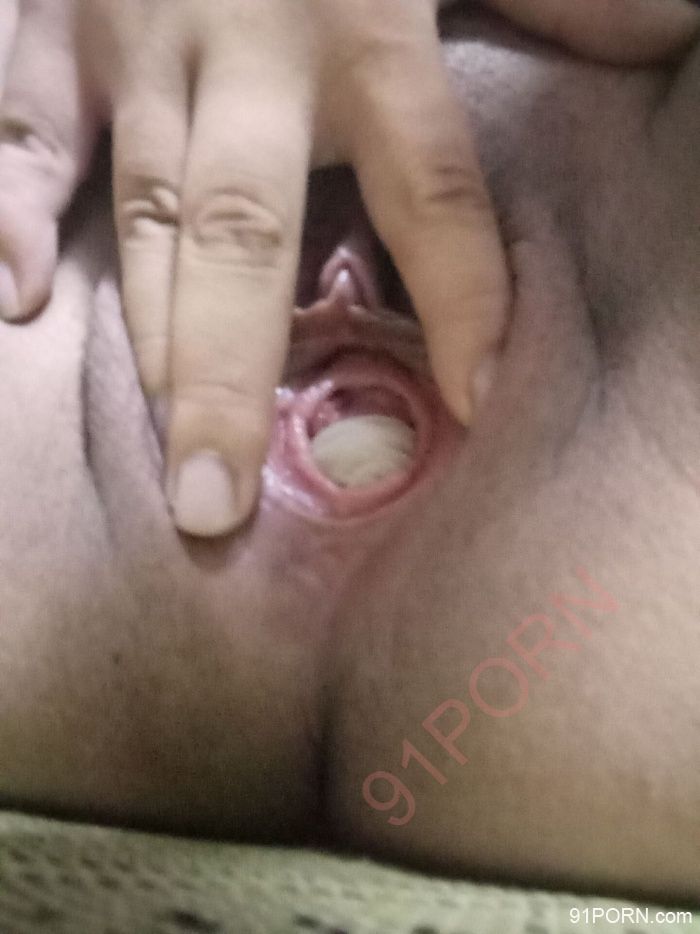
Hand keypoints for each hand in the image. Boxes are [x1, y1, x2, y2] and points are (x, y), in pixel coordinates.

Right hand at [0, 0, 696, 537]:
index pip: (433, 190)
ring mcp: (144, 42)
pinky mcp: (60, 25)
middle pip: (247, 237)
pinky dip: (14, 205)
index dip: (460, 298)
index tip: (475, 407)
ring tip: (162, 454)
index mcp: (370, 29)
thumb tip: (669, 35)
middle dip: (229, 378)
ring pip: (148, 213)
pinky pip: (27, 126)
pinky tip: (14, 293)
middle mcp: (250, 52)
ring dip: (151, 337)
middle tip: (217, 508)